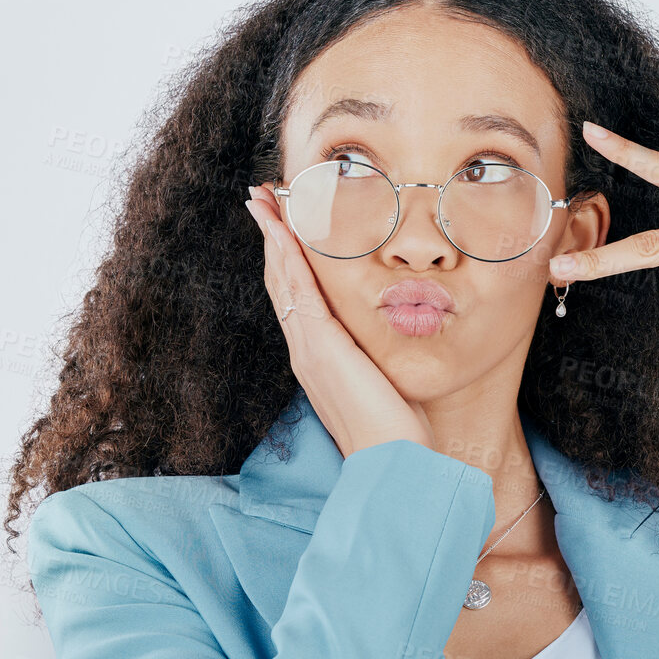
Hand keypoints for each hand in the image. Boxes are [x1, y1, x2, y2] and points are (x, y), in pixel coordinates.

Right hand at [246, 185, 434, 457]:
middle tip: (260, 197)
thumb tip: (394, 339)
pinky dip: (286, 255)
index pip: (297, 296)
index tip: (281, 223)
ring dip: (272, 235)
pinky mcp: (319, 346)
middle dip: (271, 236)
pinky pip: (297, 290)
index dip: (286, 257)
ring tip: (262, 199)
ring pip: (282, 279)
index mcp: (319, 356)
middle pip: (280, 281)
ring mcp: (308, 347)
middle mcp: (306, 349)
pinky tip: (280, 227)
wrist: (392, 460)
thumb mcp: (387, 381)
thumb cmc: (397, 431)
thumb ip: (380, 356)